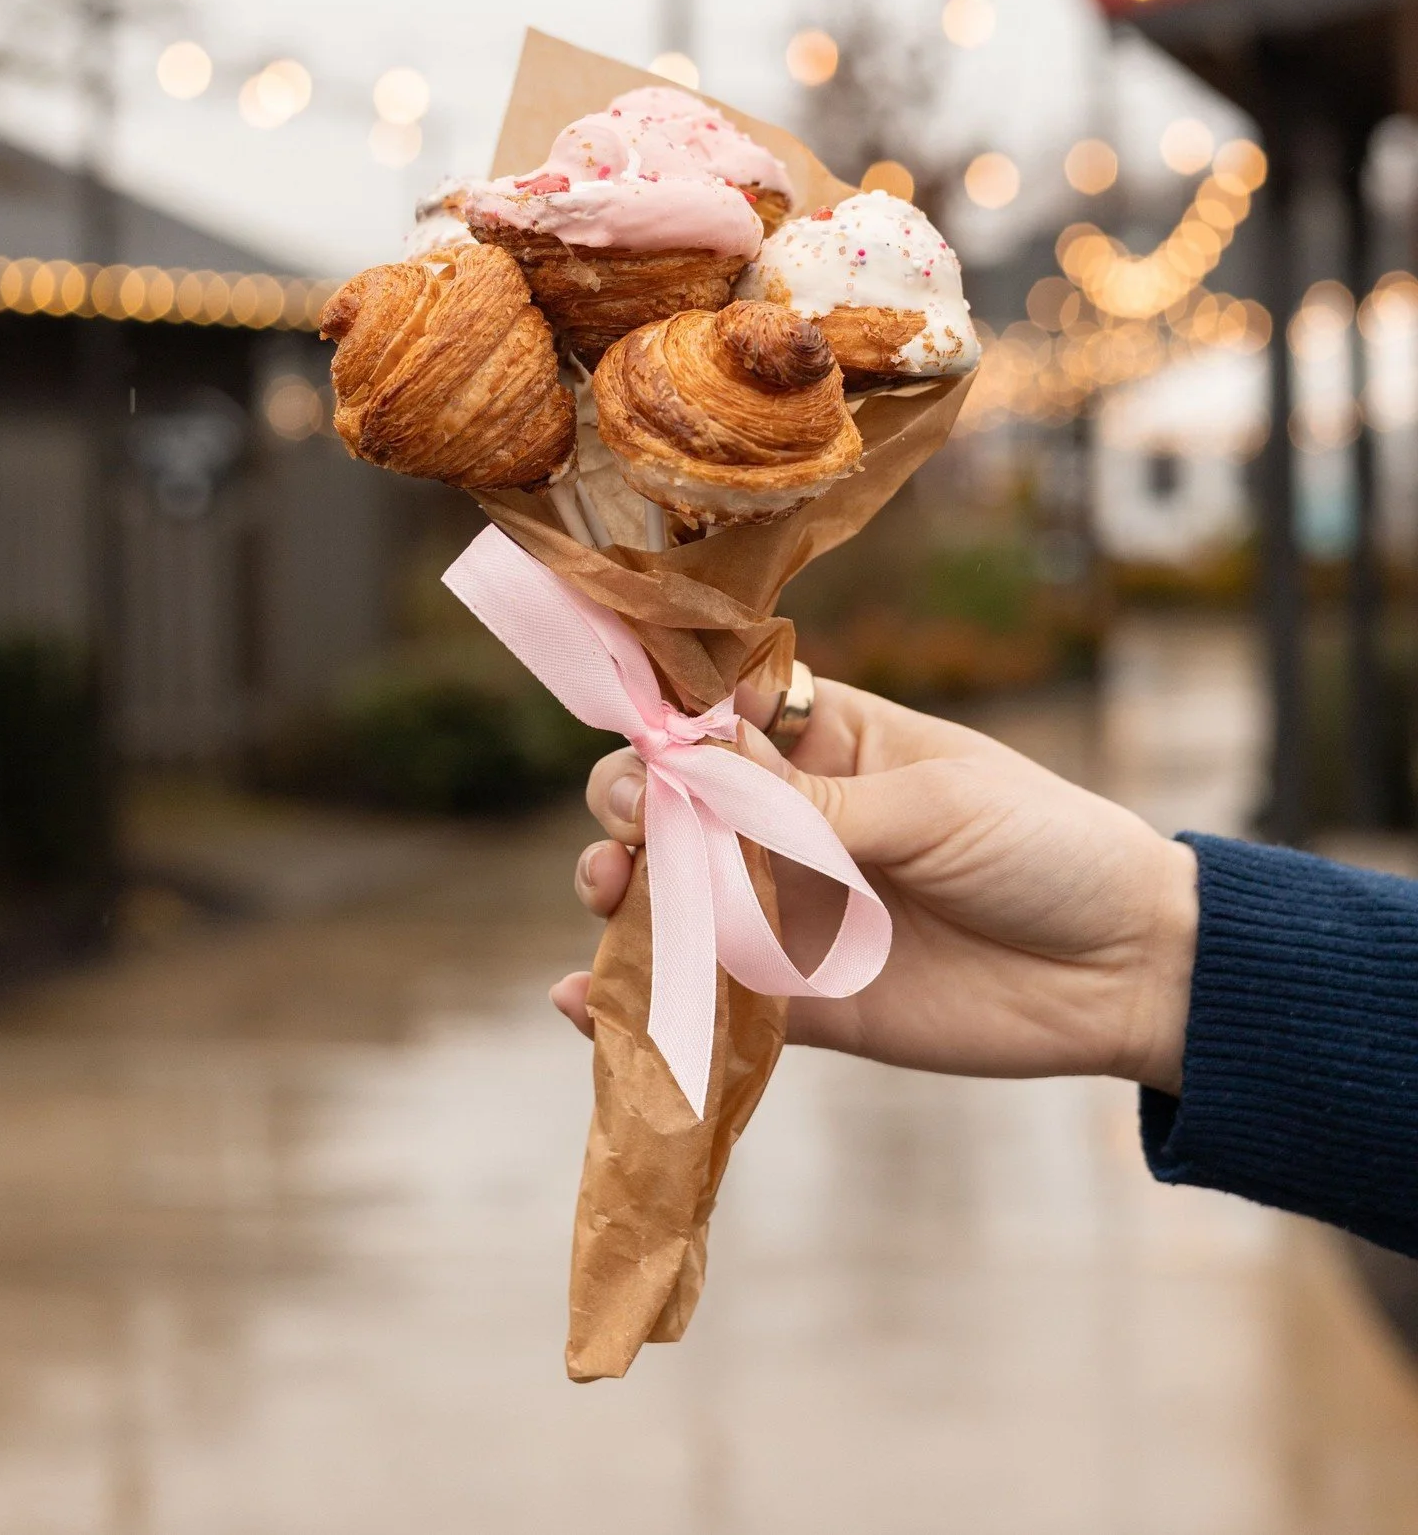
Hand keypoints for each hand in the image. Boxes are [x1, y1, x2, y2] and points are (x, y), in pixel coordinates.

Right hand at [555, 678, 1196, 1095]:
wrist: (1129, 970)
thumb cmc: (1047, 847)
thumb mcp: (933, 804)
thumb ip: (812, 804)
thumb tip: (692, 769)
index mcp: (829, 741)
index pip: (719, 715)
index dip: (666, 720)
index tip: (641, 738)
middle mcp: (796, 820)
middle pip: (678, 801)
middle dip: (634, 804)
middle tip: (636, 827)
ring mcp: (794, 909)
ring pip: (677, 893)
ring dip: (622, 890)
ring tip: (610, 893)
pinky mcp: (801, 998)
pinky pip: (709, 994)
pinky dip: (638, 999)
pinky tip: (584, 999)